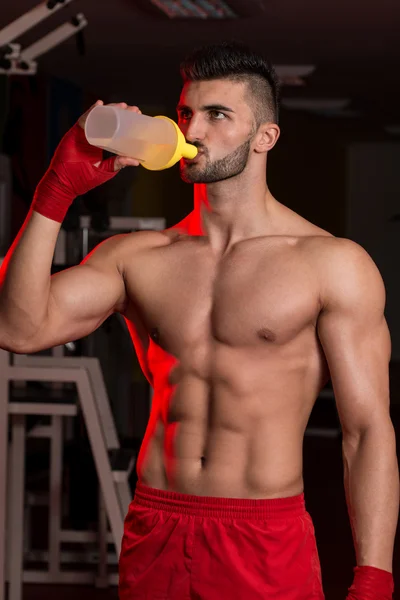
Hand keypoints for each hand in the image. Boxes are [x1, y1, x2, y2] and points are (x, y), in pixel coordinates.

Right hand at [32, 99, 142, 221]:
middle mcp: (92, 135)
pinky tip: (100, 105)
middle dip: (121, 112)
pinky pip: (83, 120)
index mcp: (100, 143)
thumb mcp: (106, 170)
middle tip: (134, 109)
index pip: (114, 129)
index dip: (125, 121)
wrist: (66, 184)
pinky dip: (91, 112)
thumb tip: (136, 161)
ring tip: (123, 106)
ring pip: (97, 117)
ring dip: (110, 109)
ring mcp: (83, 134)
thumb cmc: (84, 179)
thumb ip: (118, 164)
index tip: (137, 116)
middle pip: (107, 120)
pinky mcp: (74, 134)